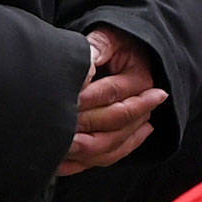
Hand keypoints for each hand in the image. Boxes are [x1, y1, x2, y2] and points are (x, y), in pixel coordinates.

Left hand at [59, 24, 166, 175]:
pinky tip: (61, 165)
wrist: (128, 54)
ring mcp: (133, 126)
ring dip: (85, 151)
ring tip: (62, 149)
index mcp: (140, 77)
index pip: (113, 92)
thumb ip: (96, 47)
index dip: (88, 97)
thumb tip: (87, 65)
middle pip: (114, 123)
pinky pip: (106, 158)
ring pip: (112, 146)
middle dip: (85, 126)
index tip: (67, 100)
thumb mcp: (107, 37)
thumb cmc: (114, 44)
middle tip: (60, 130)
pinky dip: (83, 164)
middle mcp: (142, 105)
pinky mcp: (120, 140)